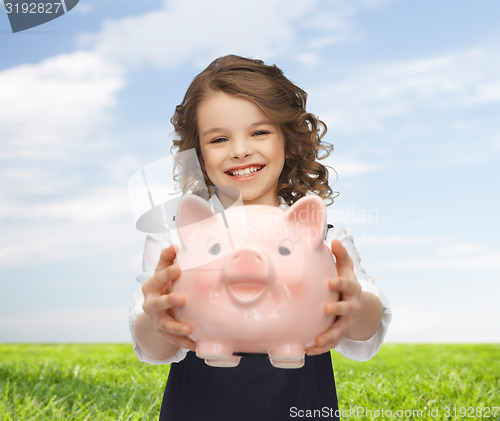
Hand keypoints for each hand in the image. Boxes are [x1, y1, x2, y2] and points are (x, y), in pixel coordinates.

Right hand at [141, 244, 195, 351]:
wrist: (154, 311)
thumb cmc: (163, 285)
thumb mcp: (163, 272)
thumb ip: (167, 259)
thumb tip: (175, 245)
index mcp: (151, 287)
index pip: (158, 278)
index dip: (167, 273)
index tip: (179, 268)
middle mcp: (151, 305)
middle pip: (158, 304)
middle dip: (169, 300)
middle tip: (182, 298)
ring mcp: (157, 321)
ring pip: (165, 326)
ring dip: (176, 327)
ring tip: (189, 328)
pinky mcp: (164, 334)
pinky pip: (174, 341)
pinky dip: (184, 343)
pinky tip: (196, 345)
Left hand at [306, 239, 361, 355]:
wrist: (354, 304)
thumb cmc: (344, 281)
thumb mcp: (345, 267)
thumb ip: (341, 255)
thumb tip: (334, 239)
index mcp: (352, 289)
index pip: (348, 286)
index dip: (340, 284)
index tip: (331, 282)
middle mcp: (351, 306)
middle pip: (346, 310)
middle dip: (337, 310)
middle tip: (325, 309)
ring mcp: (346, 322)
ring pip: (339, 331)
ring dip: (329, 336)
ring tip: (317, 340)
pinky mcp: (339, 333)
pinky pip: (332, 343)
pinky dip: (321, 349)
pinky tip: (308, 350)